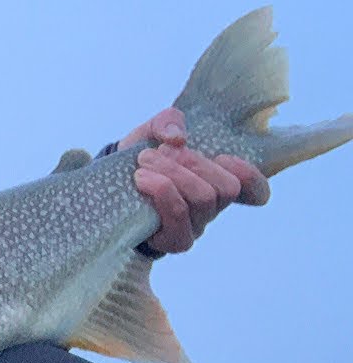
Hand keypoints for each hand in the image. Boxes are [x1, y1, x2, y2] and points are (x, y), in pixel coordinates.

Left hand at [120, 107, 269, 253]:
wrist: (106, 186)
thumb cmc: (140, 159)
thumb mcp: (153, 131)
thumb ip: (168, 121)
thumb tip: (177, 136)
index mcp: (216, 182)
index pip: (256, 191)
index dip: (251, 176)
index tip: (222, 157)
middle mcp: (211, 208)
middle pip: (226, 188)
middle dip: (192, 163)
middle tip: (159, 152)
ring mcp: (195, 227)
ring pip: (202, 198)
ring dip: (172, 173)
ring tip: (144, 162)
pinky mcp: (174, 240)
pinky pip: (178, 215)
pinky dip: (162, 191)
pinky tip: (141, 179)